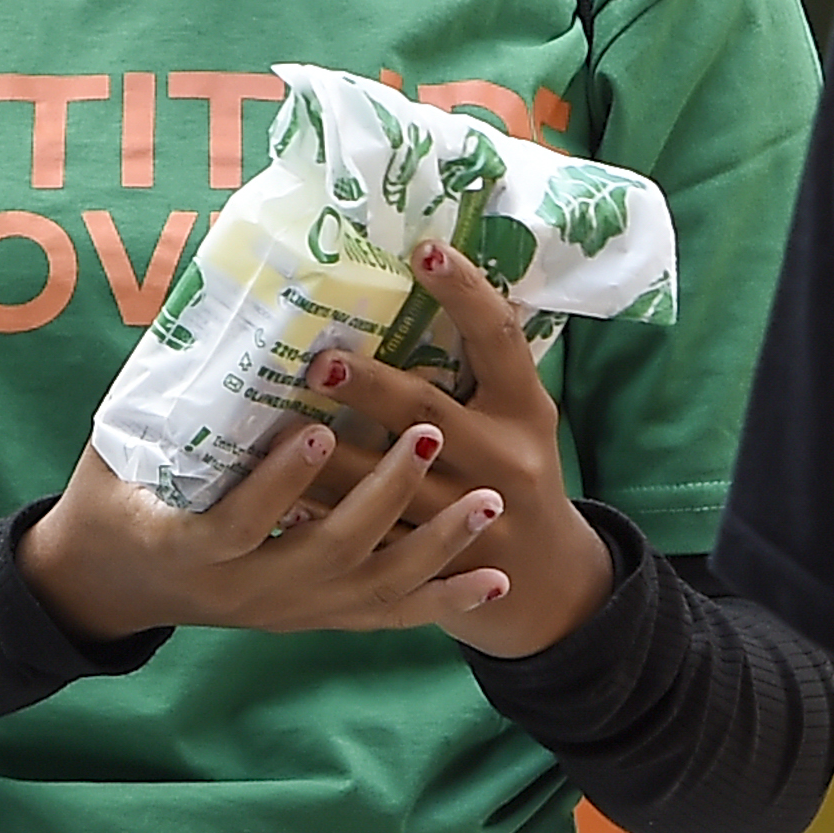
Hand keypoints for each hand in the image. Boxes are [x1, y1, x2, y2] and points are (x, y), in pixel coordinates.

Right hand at [16, 398, 513, 643]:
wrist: (114, 586)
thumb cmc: (115, 499)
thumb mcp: (116, 452)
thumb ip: (160, 401)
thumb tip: (202, 310)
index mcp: (186, 547)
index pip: (236, 524)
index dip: (278, 484)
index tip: (317, 430)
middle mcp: (245, 591)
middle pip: (326, 554)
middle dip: (383, 495)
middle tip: (427, 432)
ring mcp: (287, 610)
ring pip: (371, 588)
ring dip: (434, 544)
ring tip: (487, 499)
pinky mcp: (314, 619)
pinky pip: (389, 617)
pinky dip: (444, 600)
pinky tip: (492, 579)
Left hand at [308, 242, 613, 658]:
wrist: (553, 582)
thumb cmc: (518, 473)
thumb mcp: (520, 419)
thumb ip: (480, 369)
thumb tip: (421, 281)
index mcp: (527, 410)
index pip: (499, 339)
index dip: (466, 293)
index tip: (424, 251)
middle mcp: (506, 459)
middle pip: (428, 415)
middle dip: (369, 388)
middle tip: (318, 360)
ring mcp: (474, 517)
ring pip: (389, 485)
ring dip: (330, 458)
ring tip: (279, 426)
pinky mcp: (440, 566)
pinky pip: (374, 538)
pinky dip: (329, 517)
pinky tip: (284, 501)